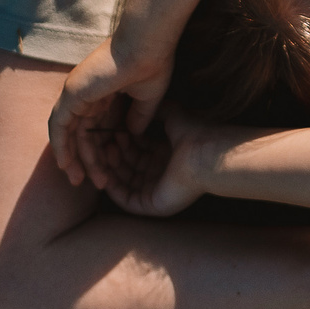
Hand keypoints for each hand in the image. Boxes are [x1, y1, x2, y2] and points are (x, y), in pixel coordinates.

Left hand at [47, 34, 174, 187]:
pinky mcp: (71, 94)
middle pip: (80, 133)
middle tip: (92, 182)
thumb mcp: (147, 99)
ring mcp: (76, 92)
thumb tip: (132, 135)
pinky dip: (60, 145)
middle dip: (85, 159)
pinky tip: (65, 164)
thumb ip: (137, 117)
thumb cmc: (151, 64)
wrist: (147, 45)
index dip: (100, 150)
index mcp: (103, 92)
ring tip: (79, 181)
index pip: (95, 127)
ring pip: (68, 133)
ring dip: (73, 158)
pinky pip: (58, 125)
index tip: (108, 171)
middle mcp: (85, 93)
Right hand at [102, 108, 218, 218]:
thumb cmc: (194, 134)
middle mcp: (160, 174)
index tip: (111, 129)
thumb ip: (157, 111)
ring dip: (112, 168)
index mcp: (166, 156)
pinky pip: (127, 200)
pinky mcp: (152, 205)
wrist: (204, 153)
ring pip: (124, 182)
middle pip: (128, 165)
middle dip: (115, 153)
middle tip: (105, 140)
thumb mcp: (172, 116)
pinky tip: (104, 175)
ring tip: (106, 151)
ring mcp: (156, 191)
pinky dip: (114, 189)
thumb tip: (141, 104)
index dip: (123, 140)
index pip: (137, 150)